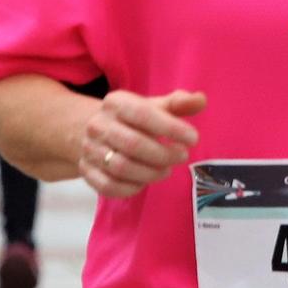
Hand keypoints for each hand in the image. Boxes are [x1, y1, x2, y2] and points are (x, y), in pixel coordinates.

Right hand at [79, 89, 206, 199]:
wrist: (95, 131)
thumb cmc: (133, 119)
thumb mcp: (153, 107)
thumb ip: (178, 104)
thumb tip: (201, 99)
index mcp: (115, 103)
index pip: (143, 114)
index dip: (171, 128)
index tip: (193, 139)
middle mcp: (98, 124)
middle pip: (132, 144)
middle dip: (163, 154)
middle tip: (182, 156)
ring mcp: (90, 149)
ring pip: (121, 167)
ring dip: (150, 173)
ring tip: (167, 170)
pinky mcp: (86, 171)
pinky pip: (109, 186)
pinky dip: (131, 188)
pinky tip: (145, 182)